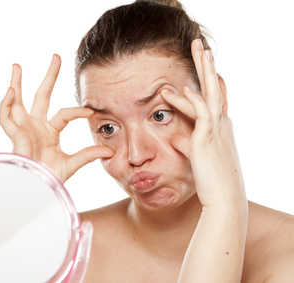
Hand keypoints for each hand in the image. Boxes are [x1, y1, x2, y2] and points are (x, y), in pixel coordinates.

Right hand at [0, 54, 113, 181]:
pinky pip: (5, 118)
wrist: (37, 190)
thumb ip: (88, 154)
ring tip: (17, 65)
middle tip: (56, 57)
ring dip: (16, 83)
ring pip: (17, 101)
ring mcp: (23, 128)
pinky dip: (5, 105)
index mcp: (50, 131)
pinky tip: (10, 91)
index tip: (90, 112)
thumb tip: (109, 149)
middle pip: (42, 95)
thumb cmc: (51, 178)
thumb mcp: (72, 163)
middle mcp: (36, 125)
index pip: (65, 114)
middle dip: (49, 76)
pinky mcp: (14, 134)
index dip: (77, 112)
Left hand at [160, 39, 245, 209]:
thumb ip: (186, 142)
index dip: (209, 79)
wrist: (223, 198)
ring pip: (210, 93)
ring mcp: (216, 130)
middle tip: (201, 45)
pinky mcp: (207, 139)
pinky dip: (190, 100)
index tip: (203, 62)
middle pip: (214, 87)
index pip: (214, 97)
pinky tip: (180, 89)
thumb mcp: (196, 156)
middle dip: (207, 65)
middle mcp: (221, 124)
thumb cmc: (211, 179)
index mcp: (220, 127)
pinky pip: (200, 113)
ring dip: (203, 70)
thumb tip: (176, 135)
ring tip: (197, 50)